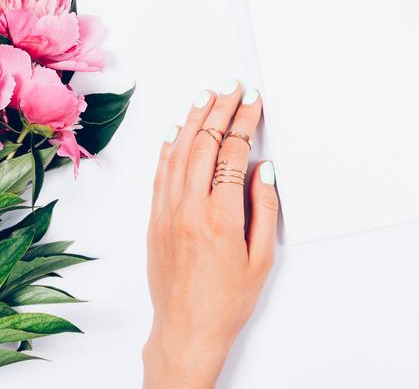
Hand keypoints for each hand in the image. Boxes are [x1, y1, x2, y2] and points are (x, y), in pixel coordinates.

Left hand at [143, 80, 278, 388]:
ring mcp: (166, 213)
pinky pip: (160, 173)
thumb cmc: (226, 302)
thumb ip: (264, 208)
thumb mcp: (261, 258)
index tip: (252, 102)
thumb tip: (263, 168)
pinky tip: (177, 130)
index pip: (232, 153)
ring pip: (178, 152)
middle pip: (204, 143)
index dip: (244, 121)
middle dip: (220, 109)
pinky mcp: (153, 220)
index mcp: (220, 217)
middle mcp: (189, 209)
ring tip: (205, 96)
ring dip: (193, 119)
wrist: (186, 331)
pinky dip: (169, 147)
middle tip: (232, 88)